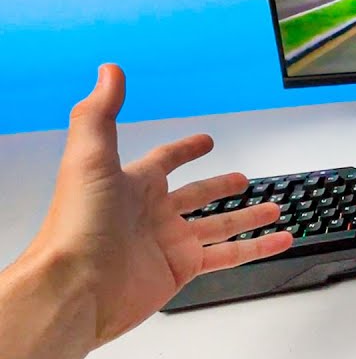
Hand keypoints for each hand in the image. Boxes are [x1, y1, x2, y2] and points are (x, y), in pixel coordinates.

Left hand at [20, 64, 291, 345]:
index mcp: (133, 185)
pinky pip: (228, 256)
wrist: (74, 288)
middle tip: (243, 179)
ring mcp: (169, 243)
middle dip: (220, 187)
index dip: (186, 149)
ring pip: (219, 226)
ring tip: (274, 210)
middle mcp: (152, 213)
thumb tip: (108, 71)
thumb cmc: (76, 224)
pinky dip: (256, 249)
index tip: (206, 142)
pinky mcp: (181, 270)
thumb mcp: (88, 157)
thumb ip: (99, 112)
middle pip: (197, 196)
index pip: (165, 161)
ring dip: (248, 218)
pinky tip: (279, 240)